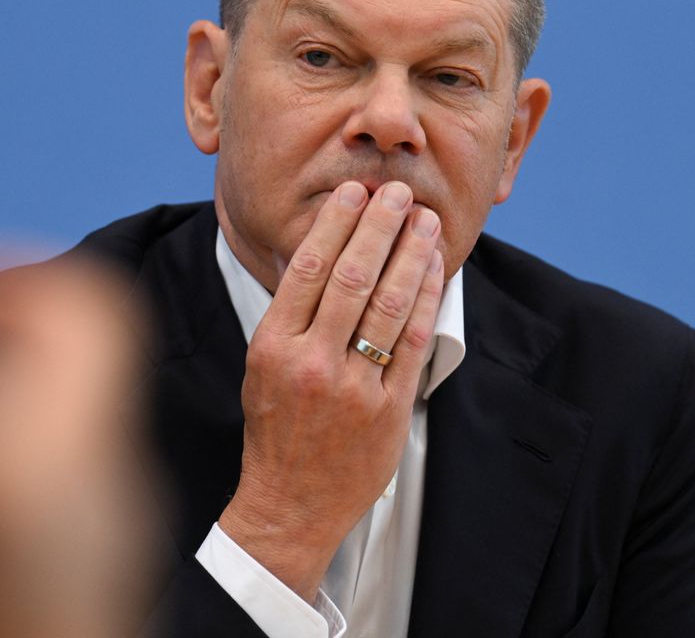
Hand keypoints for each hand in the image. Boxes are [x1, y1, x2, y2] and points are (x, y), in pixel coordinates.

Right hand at [218, 180, 443, 601]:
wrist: (290, 504)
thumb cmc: (275, 431)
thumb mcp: (261, 367)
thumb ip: (287, 316)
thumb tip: (313, 255)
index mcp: (273, 347)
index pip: (307, 268)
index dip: (335, 224)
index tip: (353, 192)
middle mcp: (312, 362)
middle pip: (352, 277)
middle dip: (379, 226)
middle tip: (397, 191)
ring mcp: (353, 388)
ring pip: (389, 304)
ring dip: (411, 254)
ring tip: (424, 220)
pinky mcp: (388, 410)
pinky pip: (414, 344)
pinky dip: (427, 301)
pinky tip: (433, 272)